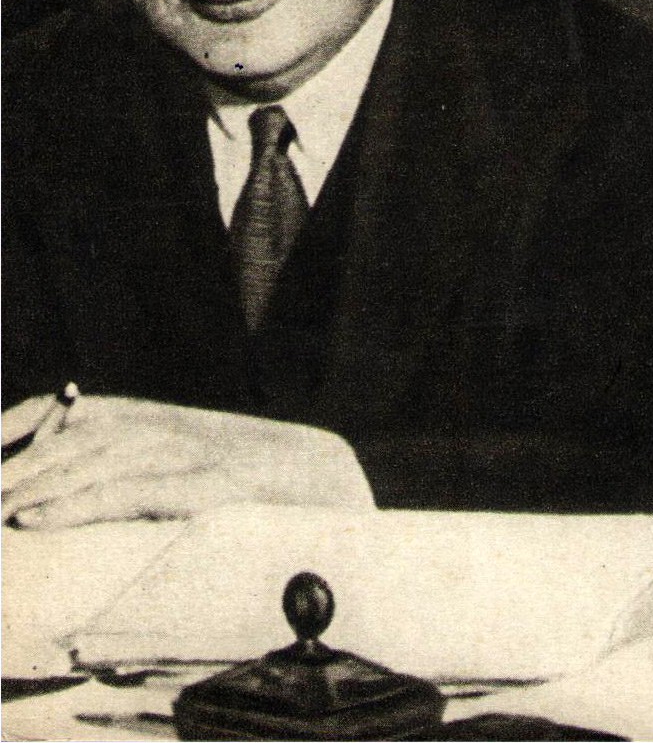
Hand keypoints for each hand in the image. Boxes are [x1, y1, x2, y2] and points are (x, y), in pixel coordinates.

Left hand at [1, 395, 373, 527]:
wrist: (340, 483)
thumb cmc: (267, 488)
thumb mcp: (204, 466)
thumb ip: (152, 469)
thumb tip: (88, 480)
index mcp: (170, 422)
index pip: (82, 413)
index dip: (27, 424)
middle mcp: (176, 428)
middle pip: (76, 438)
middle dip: (16, 464)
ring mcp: (194, 454)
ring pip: (95, 461)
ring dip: (32, 486)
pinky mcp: (209, 486)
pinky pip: (131, 491)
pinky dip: (78, 504)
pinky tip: (35, 520)